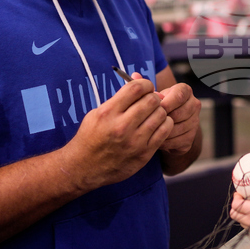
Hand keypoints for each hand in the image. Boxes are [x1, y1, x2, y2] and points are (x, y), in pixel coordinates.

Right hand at [64, 77, 172, 191]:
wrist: (84, 167)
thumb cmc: (91, 137)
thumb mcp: (97, 113)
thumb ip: (119, 98)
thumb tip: (140, 81)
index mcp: (108, 113)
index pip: (136, 88)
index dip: (145, 83)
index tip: (145, 87)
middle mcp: (121, 127)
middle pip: (151, 100)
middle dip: (153, 97)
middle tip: (150, 101)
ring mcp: (134, 142)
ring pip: (161, 114)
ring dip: (159, 111)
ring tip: (153, 114)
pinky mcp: (143, 154)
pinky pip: (164, 131)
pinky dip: (165, 124)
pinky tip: (157, 125)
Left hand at [132, 73, 201, 156]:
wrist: (170, 124)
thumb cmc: (159, 106)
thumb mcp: (154, 95)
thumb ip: (145, 86)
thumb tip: (135, 75)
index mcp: (185, 91)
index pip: (179, 95)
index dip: (166, 102)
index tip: (154, 107)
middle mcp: (194, 105)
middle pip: (179, 113)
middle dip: (162, 118)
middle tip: (149, 120)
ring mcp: (194, 122)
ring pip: (177, 128)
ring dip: (161, 130)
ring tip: (149, 130)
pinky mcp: (191, 138)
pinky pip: (176, 140)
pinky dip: (164, 141)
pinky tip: (154, 138)